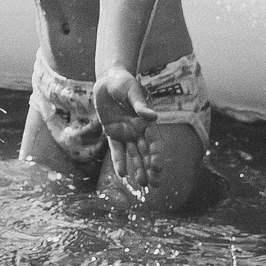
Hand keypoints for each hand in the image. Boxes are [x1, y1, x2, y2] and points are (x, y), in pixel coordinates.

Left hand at [93, 69, 163, 192]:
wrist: (109, 81)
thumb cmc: (124, 84)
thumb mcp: (132, 92)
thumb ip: (140, 106)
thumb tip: (152, 117)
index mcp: (147, 122)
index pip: (154, 141)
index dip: (156, 154)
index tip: (157, 167)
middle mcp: (138, 130)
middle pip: (146, 152)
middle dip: (150, 168)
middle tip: (155, 185)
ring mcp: (126, 133)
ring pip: (133, 155)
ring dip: (138, 169)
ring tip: (142, 184)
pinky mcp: (112, 133)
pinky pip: (116, 150)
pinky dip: (119, 161)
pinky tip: (122, 175)